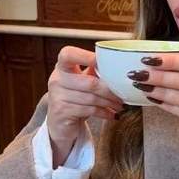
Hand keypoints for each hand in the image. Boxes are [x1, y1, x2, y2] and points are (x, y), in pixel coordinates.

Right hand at [47, 46, 123, 166]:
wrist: (60, 123)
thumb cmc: (75, 99)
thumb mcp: (83, 82)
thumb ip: (95, 71)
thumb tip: (117, 65)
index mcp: (62, 67)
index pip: (68, 55)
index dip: (85, 56)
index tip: (102, 61)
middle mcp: (56, 80)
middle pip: (89, 82)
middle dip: (109, 90)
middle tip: (122, 95)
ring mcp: (57, 96)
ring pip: (91, 98)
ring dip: (109, 102)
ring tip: (119, 105)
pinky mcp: (62, 112)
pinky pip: (89, 110)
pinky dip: (103, 112)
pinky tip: (111, 114)